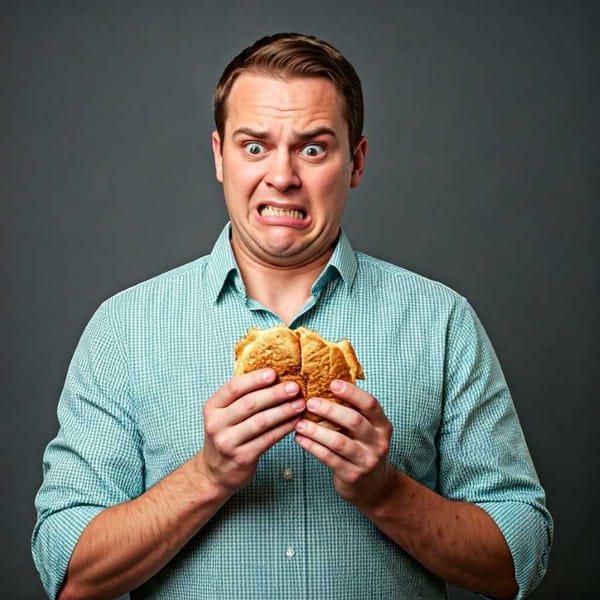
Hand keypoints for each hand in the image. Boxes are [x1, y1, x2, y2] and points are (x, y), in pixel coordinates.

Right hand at [196, 369, 304, 495]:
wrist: (215, 472)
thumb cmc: (226, 435)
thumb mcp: (224, 414)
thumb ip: (241, 398)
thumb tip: (273, 377)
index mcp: (212, 407)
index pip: (234, 388)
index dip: (255, 379)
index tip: (274, 373)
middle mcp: (216, 424)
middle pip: (250, 403)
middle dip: (275, 394)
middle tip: (294, 387)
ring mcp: (228, 442)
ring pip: (261, 422)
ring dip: (284, 411)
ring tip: (300, 404)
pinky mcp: (242, 458)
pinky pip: (268, 439)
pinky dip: (284, 428)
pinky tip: (295, 421)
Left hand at [294, 380, 395, 508]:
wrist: (374, 487)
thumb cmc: (363, 449)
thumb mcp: (367, 430)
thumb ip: (354, 411)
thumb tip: (325, 384)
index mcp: (382, 425)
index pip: (370, 404)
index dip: (351, 392)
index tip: (332, 383)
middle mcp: (378, 442)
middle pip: (354, 421)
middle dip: (330, 410)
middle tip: (309, 402)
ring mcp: (366, 460)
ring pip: (339, 442)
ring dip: (316, 430)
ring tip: (299, 423)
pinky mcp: (352, 475)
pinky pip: (329, 458)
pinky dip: (312, 447)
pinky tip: (300, 439)